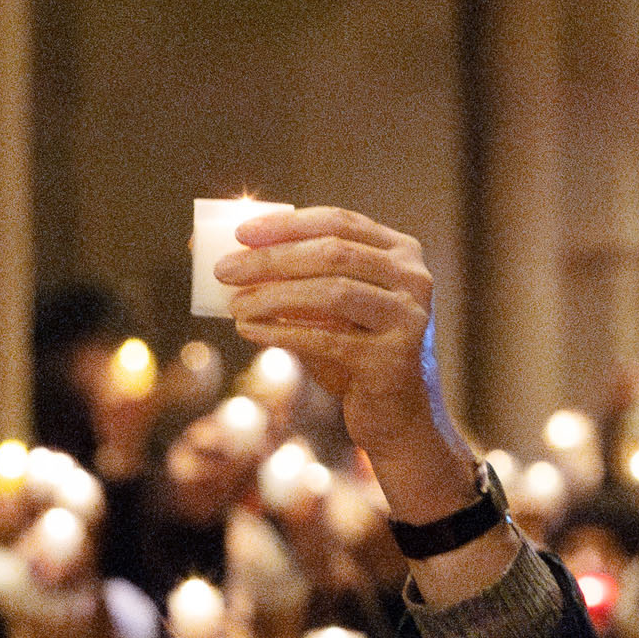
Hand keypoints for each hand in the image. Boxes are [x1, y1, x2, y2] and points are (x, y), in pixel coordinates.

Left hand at [213, 206, 471, 520]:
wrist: (395, 415)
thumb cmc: (354, 354)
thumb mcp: (330, 311)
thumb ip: (300, 282)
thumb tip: (237, 260)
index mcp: (401, 253)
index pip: (340, 222)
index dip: (287, 225)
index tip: (241, 232)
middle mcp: (414, 279)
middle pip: (333, 253)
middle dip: (272, 259)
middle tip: (224, 269)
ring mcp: (409, 317)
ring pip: (333, 292)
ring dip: (274, 296)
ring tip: (235, 305)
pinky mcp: (394, 359)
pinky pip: (328, 339)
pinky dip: (283, 333)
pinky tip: (249, 331)